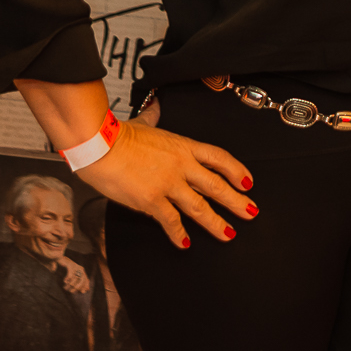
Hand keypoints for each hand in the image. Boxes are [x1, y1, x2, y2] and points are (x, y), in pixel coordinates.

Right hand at [55, 254, 92, 294]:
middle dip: (77, 287)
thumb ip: (78, 282)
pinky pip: (71, 274)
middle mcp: (80, 268)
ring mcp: (75, 266)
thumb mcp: (72, 275)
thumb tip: (84, 291)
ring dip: (70, 284)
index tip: (82, 292)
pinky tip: (65, 281)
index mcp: (81, 270)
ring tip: (65, 287)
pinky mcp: (70, 264)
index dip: (84, 286)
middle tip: (71, 292)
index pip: (86, 280)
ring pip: (75, 278)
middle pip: (82, 279)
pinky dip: (68, 279)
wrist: (59, 257)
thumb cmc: (65, 268)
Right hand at [78, 114, 255, 247]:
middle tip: (250, 211)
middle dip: (236, 201)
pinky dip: (178, 233)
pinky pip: (171, 220)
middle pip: (217, 185)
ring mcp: (168, 184)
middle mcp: (182, 165)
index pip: (219, 157)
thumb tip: (156, 107)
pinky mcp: (152, 201)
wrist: (100, 146)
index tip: (247, 182)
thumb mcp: (144, 122)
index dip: (237, 170)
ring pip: (200, 207)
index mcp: (183, 146)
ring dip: (216, 223)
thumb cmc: (118, 134)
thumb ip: (154, 117)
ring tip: (228, 234)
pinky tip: (185, 243)